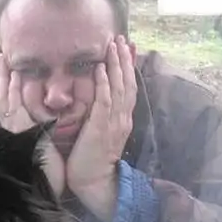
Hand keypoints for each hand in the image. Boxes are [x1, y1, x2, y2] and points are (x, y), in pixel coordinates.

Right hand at [0, 53, 64, 196]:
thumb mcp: (40, 143)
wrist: (48, 187)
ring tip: (3, 59)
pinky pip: (15, 106)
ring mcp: (13, 130)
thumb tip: (42, 118)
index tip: (4, 68)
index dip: (3, 85)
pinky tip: (15, 76)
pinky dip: (13, 90)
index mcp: (15, 130)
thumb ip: (36, 130)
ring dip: (2, 78)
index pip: (5, 103)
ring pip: (3, 98)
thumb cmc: (47, 169)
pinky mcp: (20, 132)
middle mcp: (10, 128)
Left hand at [66, 35, 136, 221]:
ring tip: (113, 46)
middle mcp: (122, 118)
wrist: (95, 182)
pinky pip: (104, 102)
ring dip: (116, 65)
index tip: (127, 49)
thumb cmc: (93, 160)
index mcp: (122, 119)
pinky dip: (103, 84)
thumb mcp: (100, 134)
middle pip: (127, 83)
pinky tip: (101, 69)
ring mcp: (114, 122)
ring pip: (118, 88)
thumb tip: (98, 102)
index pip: (128, 88)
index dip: (128, 68)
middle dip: (124, 60)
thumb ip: (102, 117)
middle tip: (122, 39)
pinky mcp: (101, 128)